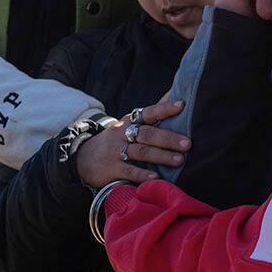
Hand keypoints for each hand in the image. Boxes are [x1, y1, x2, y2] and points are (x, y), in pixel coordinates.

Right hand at [75, 100, 190, 187]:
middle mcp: (123, 133)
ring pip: (141, 152)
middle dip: (169, 138)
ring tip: (179, 160)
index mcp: (130, 121)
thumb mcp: (128, 124)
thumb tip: (175, 94)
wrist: (82, 157)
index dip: (165, 108)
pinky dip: (142, 174)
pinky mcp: (111, 168)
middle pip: (148, 134)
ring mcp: (116, 151)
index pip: (149, 112)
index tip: (182, 106)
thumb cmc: (116, 139)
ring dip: (161, 156)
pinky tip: (156, 177)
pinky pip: (128, 170)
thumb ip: (150, 115)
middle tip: (188, 143)